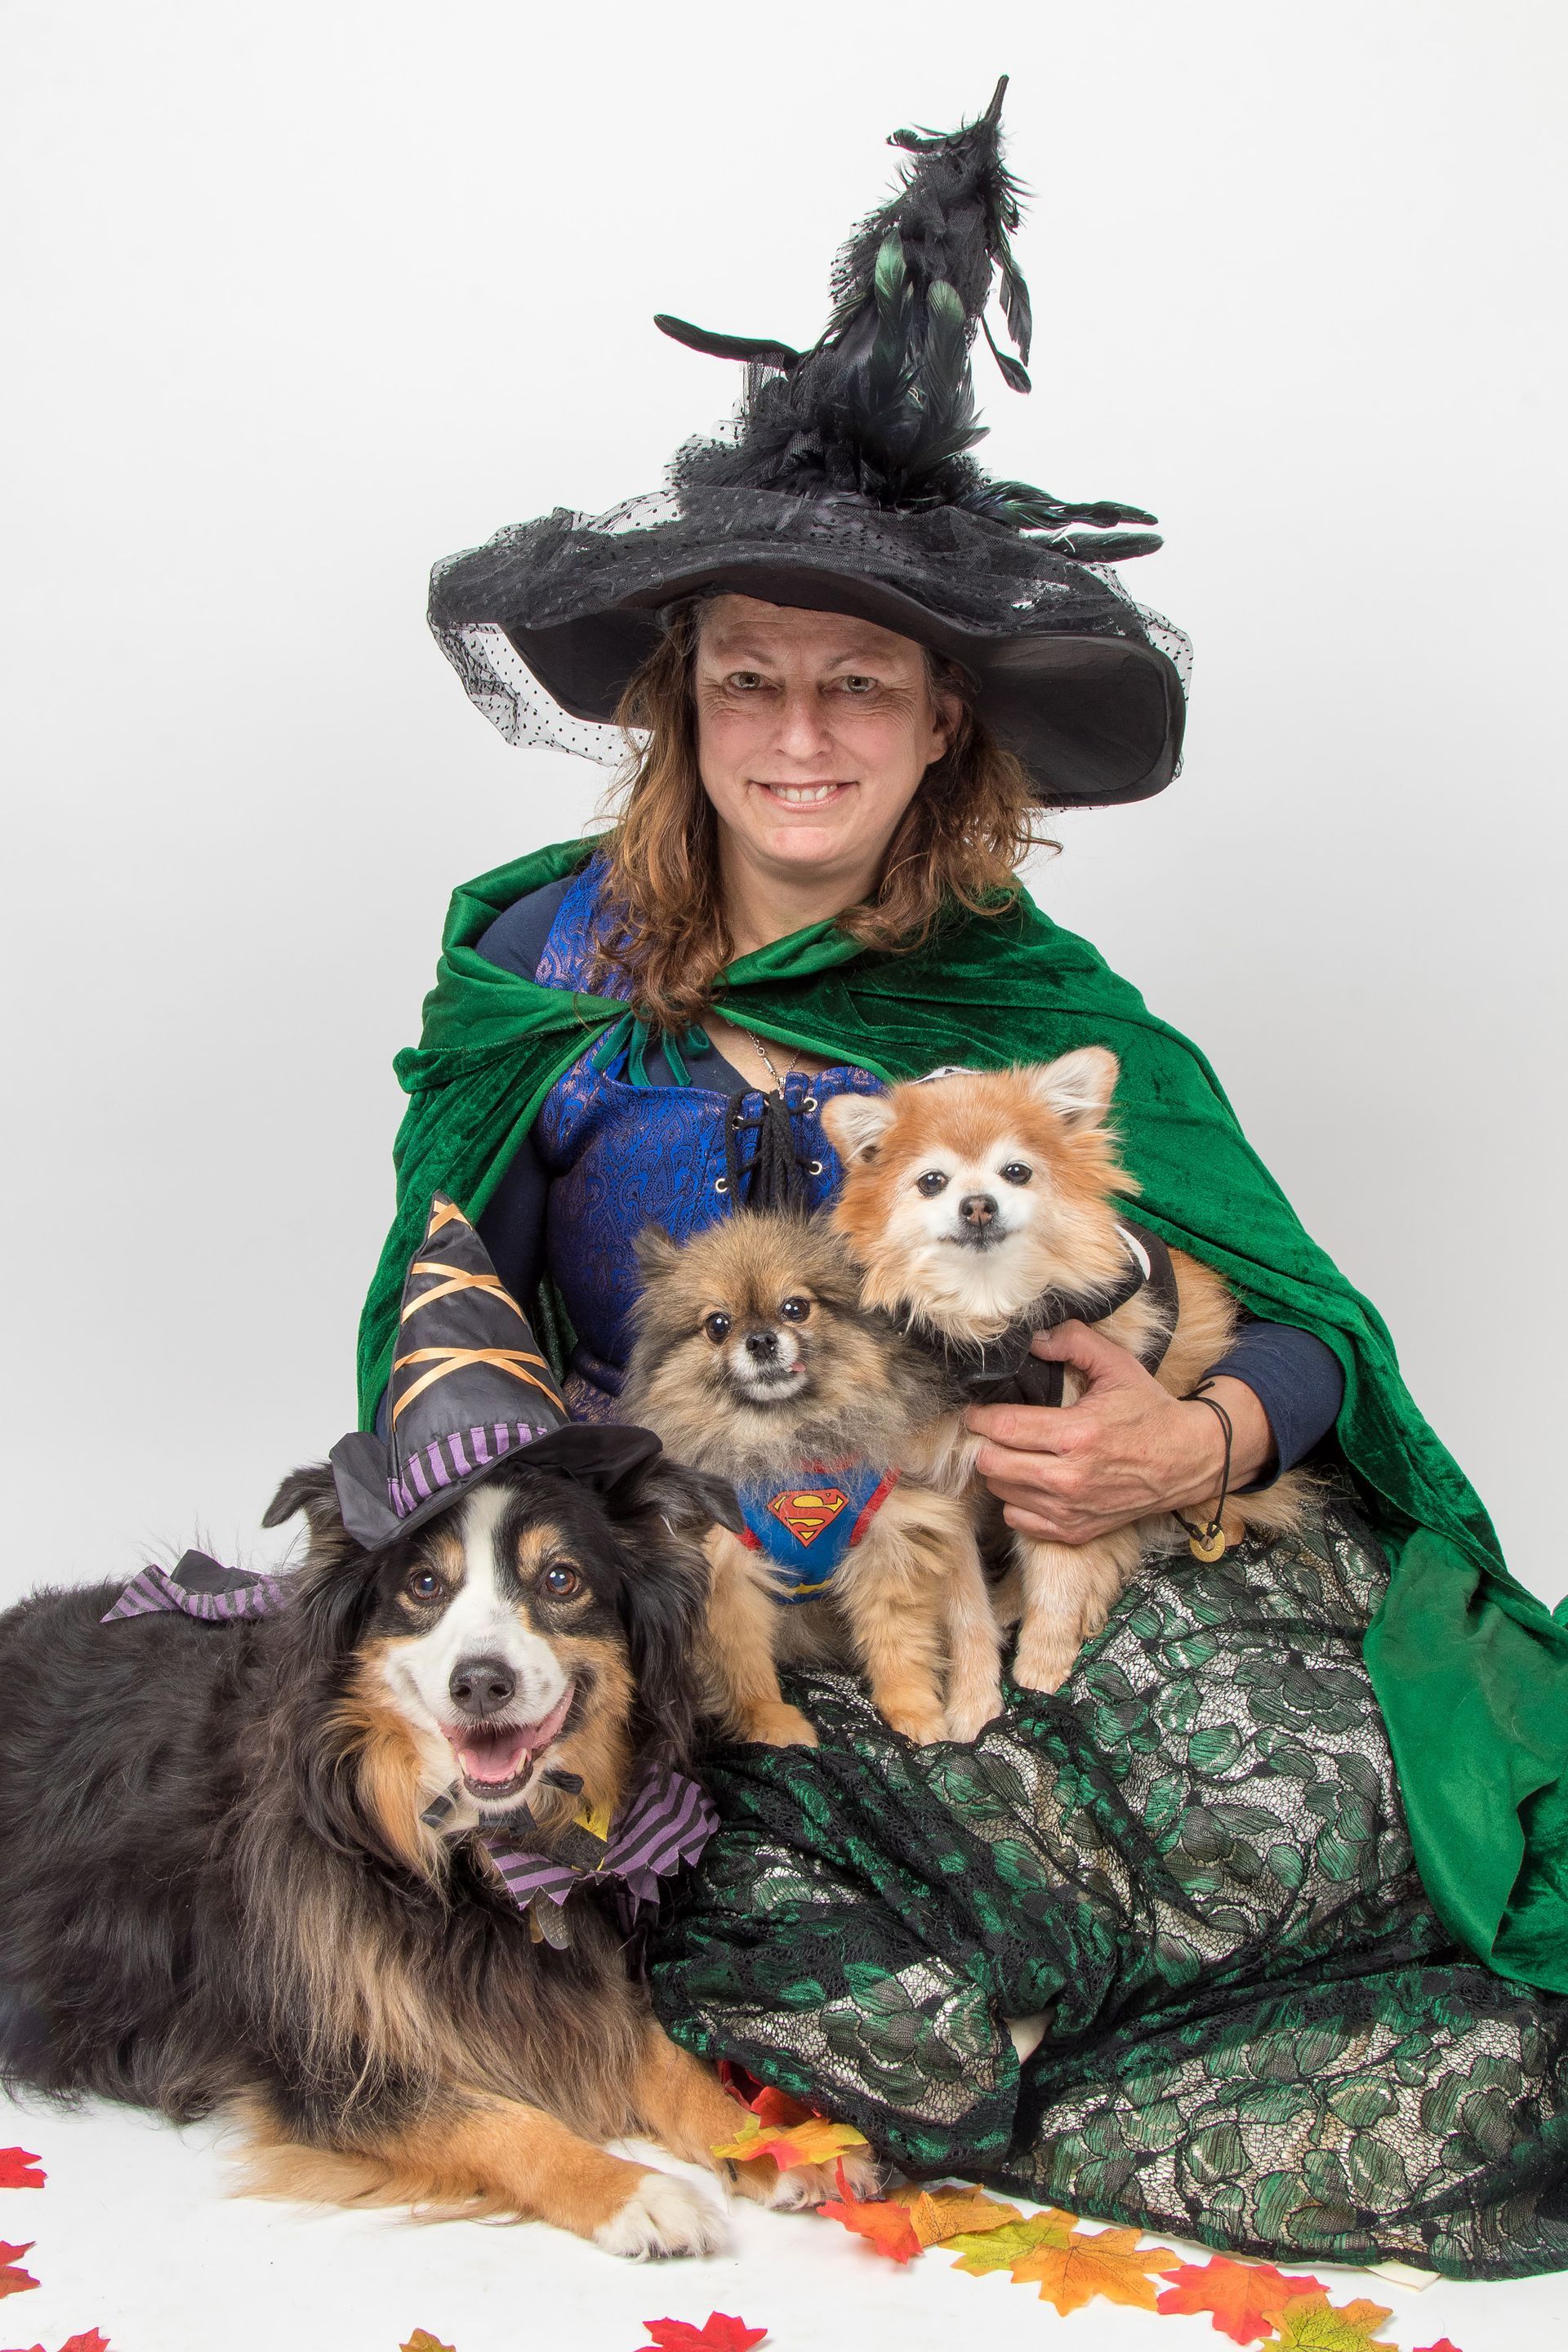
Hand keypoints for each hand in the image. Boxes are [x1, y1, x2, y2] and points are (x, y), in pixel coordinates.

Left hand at [965, 1322, 1273, 1544]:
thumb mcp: (1117, 1366)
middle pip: (993, 1463)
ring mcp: (1071, 1509)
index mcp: (1077, 1434)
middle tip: (992, 1431)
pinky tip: (1030, 1480)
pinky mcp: (1074, 1530)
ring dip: (1000, 1470)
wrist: (1186, 1461)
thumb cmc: (1149, 1411)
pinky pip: (1019, 1518)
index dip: (980, 1417)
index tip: (976, 1410)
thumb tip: (1033, 1339)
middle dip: (986, 1442)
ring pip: (1001, 1490)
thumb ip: (1074, 1342)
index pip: (1005, 1427)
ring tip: (1014, 1452)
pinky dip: (1016, 1499)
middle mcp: (1070, 1478)